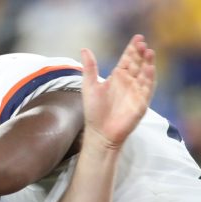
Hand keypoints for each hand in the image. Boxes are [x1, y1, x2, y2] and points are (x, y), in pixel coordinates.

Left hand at [81, 34, 155, 148]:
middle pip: (138, 64)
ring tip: (148, 51)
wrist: (100, 132)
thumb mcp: (89, 86)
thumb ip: (89, 68)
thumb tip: (84, 49)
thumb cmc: (94, 110)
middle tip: (142, 43)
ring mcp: (136, 91)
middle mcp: (129, 82)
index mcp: (117, 77)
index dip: (132, 49)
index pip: (127, 59)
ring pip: (145, 74)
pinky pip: (147, 88)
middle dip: (141, 53)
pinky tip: (149, 69)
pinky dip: (149, 78)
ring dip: (148, 63)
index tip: (137, 38)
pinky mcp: (141, 102)